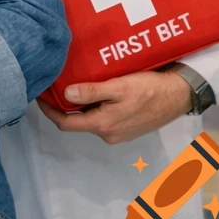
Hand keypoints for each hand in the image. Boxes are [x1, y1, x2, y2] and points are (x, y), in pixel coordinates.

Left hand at [36, 70, 192, 144]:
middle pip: (77, 122)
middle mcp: (109, 134)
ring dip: (80, 106)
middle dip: (63, 106)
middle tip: (53, 86)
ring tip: (72, 84)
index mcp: (103, 125)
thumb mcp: (118, 87)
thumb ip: (91, 92)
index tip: (39, 95)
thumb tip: (65, 94)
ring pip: (91, 119)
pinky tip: (95, 91)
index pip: (65, 123)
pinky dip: (94, 107)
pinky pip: (104, 118)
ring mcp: (120, 133)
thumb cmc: (149, 90)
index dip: (48, 111)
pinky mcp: (129, 127)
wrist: (180, 96)